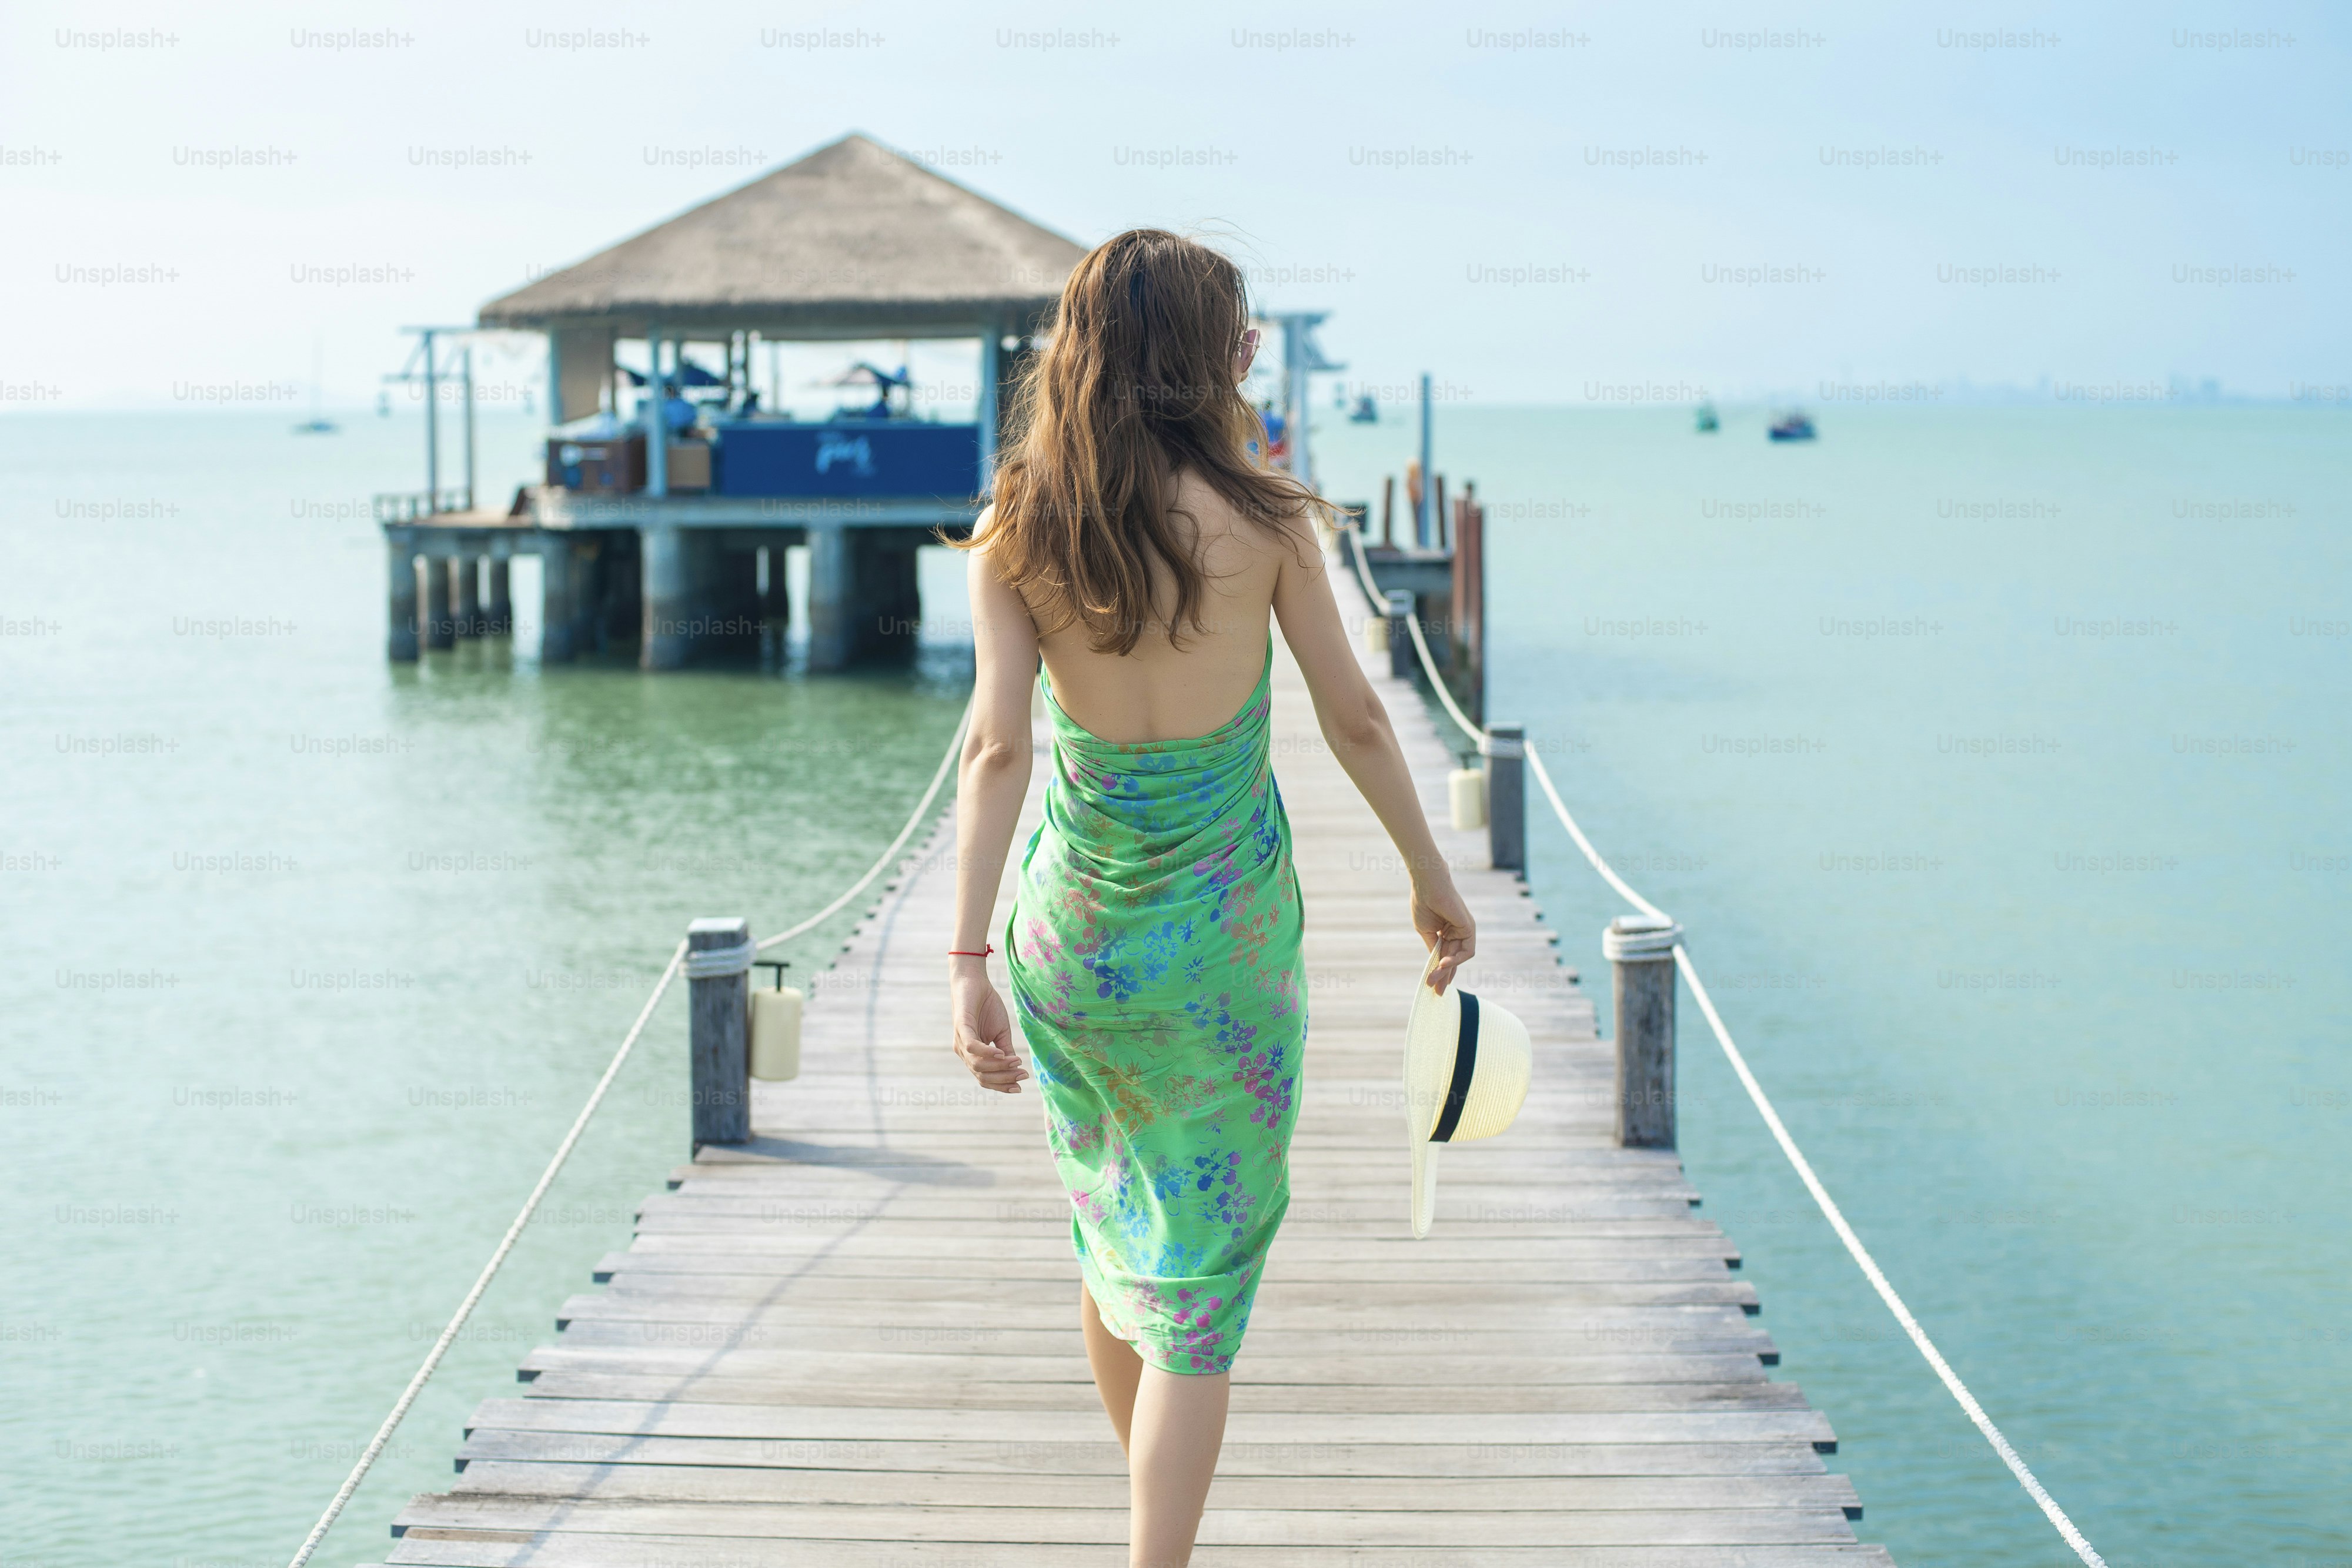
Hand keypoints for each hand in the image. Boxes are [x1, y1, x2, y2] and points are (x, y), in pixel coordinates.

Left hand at [949, 961, 1026, 1093]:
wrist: (974, 981)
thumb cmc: (987, 1006)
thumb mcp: (1001, 1032)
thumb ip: (1007, 1050)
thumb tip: (1017, 1069)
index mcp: (973, 1055)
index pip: (986, 1078)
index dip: (1002, 1085)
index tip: (1021, 1086)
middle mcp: (963, 1052)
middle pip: (982, 1076)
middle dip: (1004, 1079)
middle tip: (1022, 1075)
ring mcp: (960, 1041)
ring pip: (977, 1065)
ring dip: (999, 1067)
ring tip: (1016, 1062)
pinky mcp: (960, 1027)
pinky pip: (972, 1047)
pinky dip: (987, 1053)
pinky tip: (1001, 1053)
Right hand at [1411, 875, 1476, 994]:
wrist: (1427, 886)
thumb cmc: (1423, 904)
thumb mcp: (1426, 932)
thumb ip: (1433, 948)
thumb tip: (1435, 965)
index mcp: (1446, 932)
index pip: (1445, 955)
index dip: (1440, 971)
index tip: (1432, 985)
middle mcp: (1457, 932)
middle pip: (1452, 959)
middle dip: (1443, 976)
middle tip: (1435, 992)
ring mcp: (1464, 930)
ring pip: (1458, 958)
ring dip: (1446, 970)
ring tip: (1434, 980)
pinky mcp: (1469, 928)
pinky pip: (1466, 951)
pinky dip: (1455, 960)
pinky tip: (1443, 964)